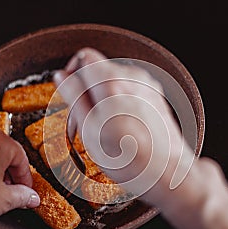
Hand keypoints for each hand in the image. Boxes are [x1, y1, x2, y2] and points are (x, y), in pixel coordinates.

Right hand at [54, 48, 227, 228]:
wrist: (165, 172)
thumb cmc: (127, 157)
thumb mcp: (88, 128)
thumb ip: (73, 95)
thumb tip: (62, 75)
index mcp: (111, 81)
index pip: (84, 57)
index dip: (73, 73)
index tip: (70, 92)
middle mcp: (132, 77)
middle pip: (100, 70)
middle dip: (88, 89)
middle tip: (85, 119)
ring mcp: (147, 87)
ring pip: (116, 82)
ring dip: (105, 98)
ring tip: (105, 128)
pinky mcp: (156, 98)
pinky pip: (131, 91)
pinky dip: (121, 103)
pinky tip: (122, 128)